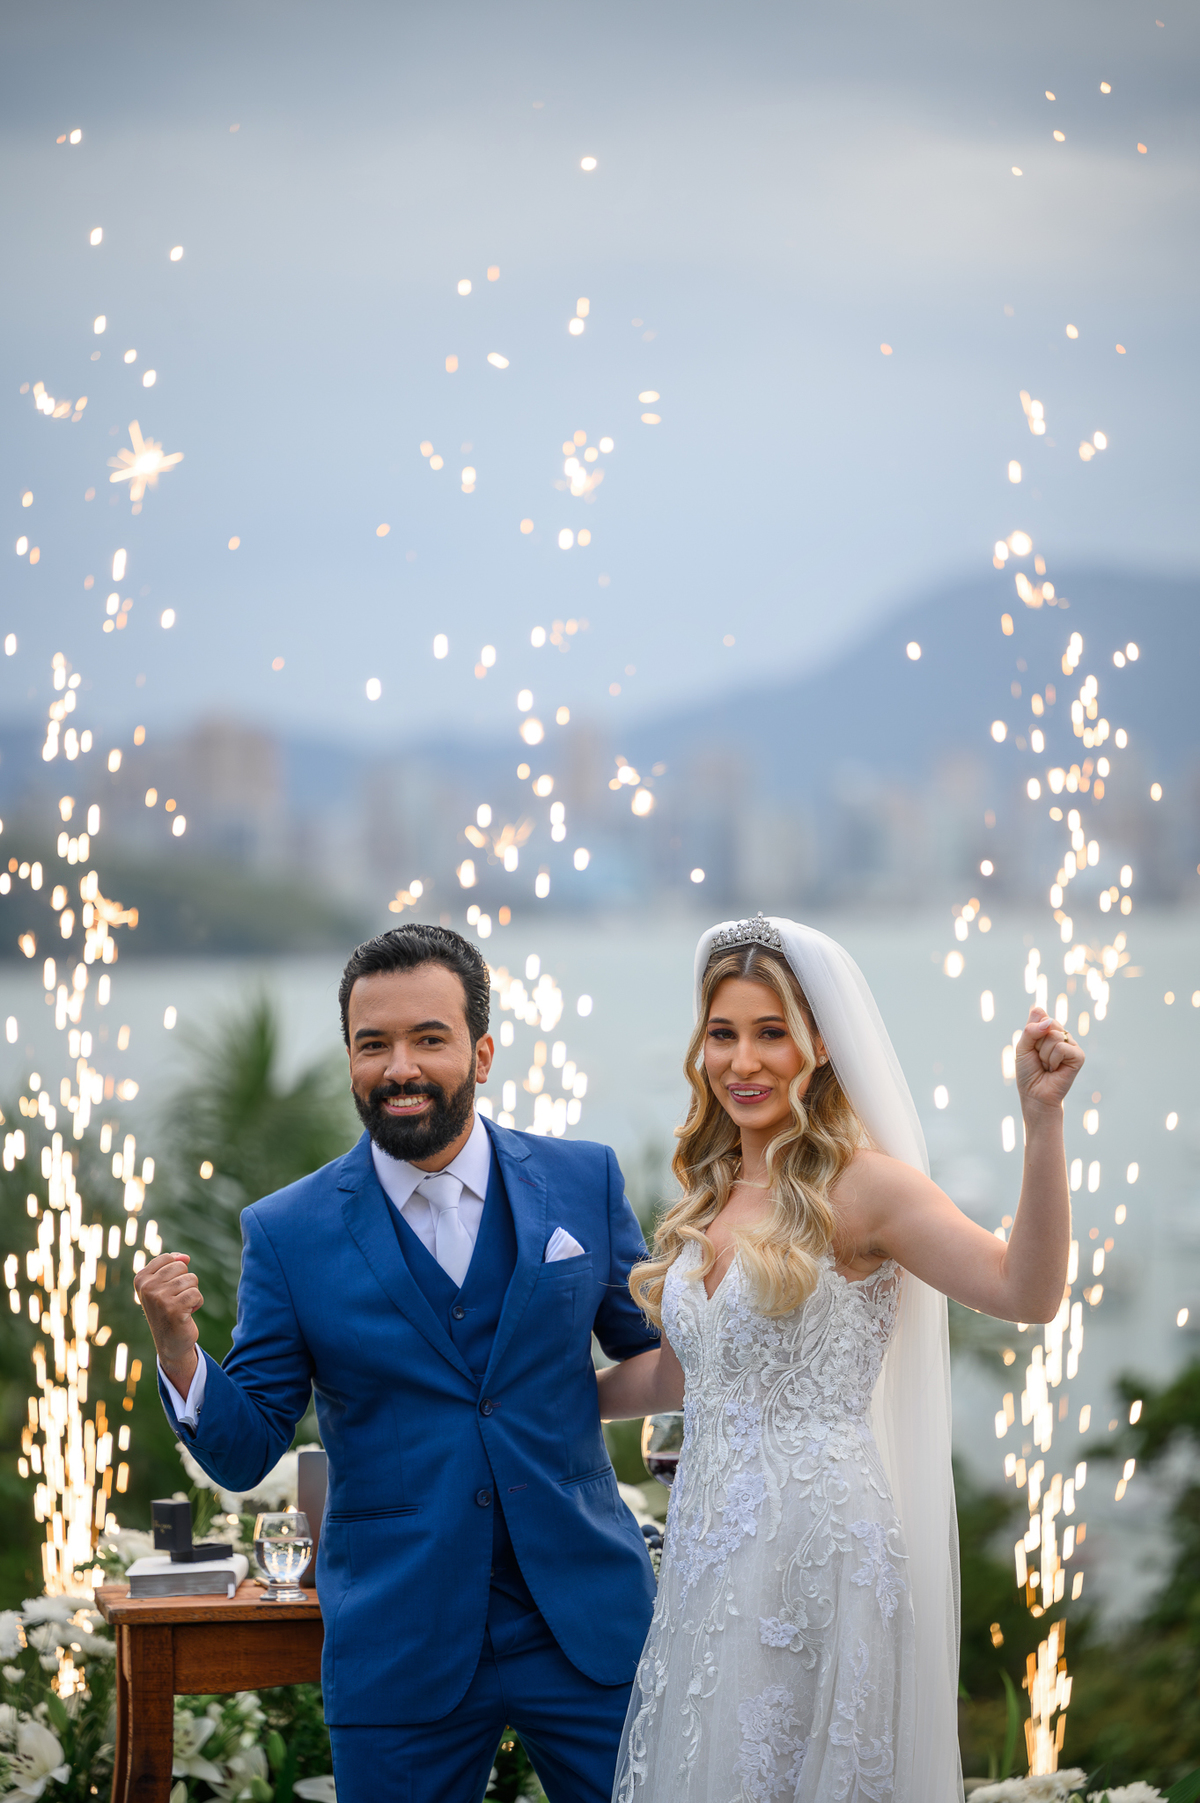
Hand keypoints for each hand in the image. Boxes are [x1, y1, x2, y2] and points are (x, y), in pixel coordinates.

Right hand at [134, 1252, 203, 1390]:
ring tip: (181, 1306)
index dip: (177, 1271)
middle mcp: (147, 1288)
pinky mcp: (173, 1309)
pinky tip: (187, 1314)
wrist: (171, 1342)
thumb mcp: (164, 1285)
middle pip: (182, 1267)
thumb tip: (185, 1257)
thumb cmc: (169, 1309)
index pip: (169, 1258)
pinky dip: (197, 1303)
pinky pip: (196, 1294)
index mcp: (141, 1279)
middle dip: (186, 1282)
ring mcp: (159, 1298)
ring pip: (191, 1279)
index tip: (169, 1288)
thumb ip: (172, 1265)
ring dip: (192, 1293)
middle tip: (176, 1299)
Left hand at [1015, 1006, 1084, 1113]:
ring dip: (1044, 1054)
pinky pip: (1062, 1048)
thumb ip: (1031, 1030)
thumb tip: (1048, 1022)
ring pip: (1054, 1036)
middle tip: (1039, 1058)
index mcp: (1049, 1030)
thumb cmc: (1028, 1071)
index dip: (1030, 1031)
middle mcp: (1062, 1035)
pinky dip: (1053, 1060)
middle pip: (1047, 1023)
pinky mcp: (1079, 1056)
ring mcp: (1071, 1045)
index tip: (1031, 1047)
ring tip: (1047, 1065)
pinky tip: (1055, 1069)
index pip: (1039, 1014)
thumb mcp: (1022, 1047)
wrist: (1035, 1094)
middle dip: (1037, 1043)